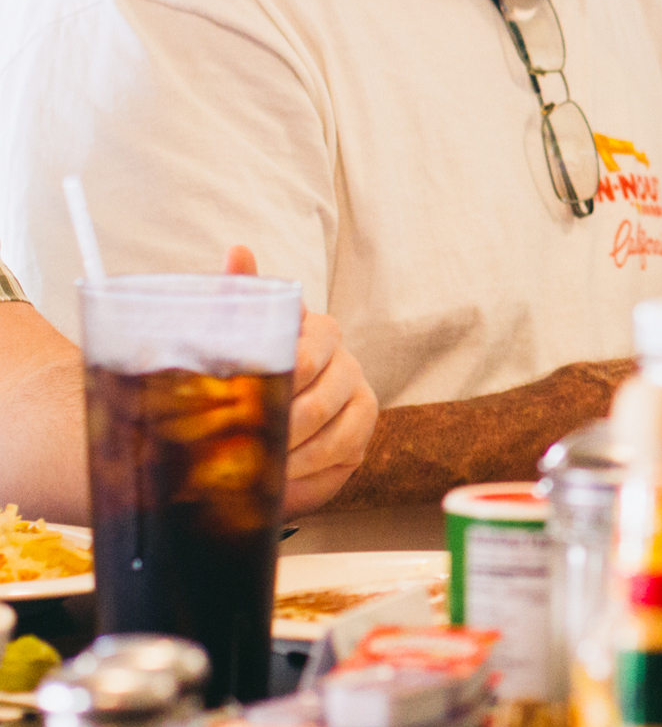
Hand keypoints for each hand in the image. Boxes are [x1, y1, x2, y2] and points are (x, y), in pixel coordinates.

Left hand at [223, 246, 377, 516]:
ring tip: (253, 466)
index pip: (306, 349)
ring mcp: (358, 392)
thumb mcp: (233, 337)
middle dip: (277, 420)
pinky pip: (342, 449)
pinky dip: (307, 468)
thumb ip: (235, 296)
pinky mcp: (363, 427)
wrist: (262, 426)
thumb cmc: (243, 379)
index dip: (279, 376)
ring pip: (327, 424)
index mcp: (315, 329)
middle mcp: (342, 357)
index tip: (249, 396)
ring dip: (288, 450)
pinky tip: (281, 477)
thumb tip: (239, 249)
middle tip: (237, 441)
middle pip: (317, 390)